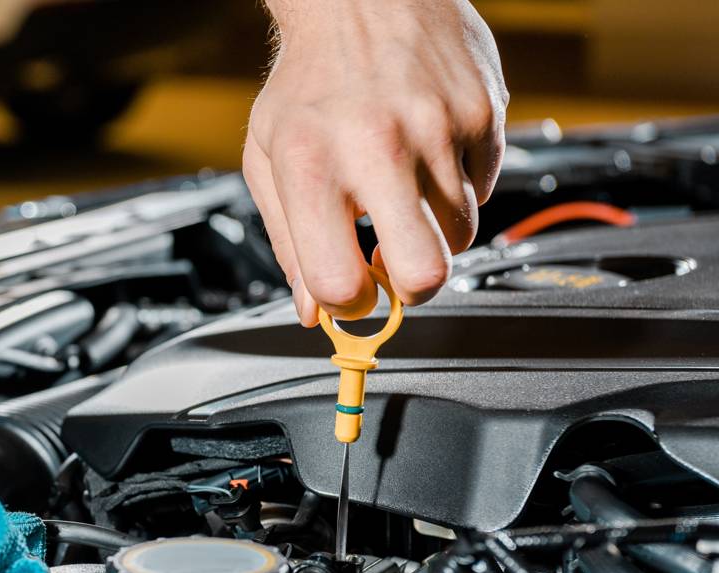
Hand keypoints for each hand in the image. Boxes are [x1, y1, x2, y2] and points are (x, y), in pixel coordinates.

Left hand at [245, 0, 507, 325]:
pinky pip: (485, 190)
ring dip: (432, 232)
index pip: (341, 282)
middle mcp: (378, 148)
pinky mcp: (483, 113)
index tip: (351, 294)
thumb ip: (288, 242)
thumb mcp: (269, 157)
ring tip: (401, 192)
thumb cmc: (310, 80)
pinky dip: (458, 188)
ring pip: (461, 237)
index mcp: (312, 165)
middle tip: (392, 267)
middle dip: (411, 288)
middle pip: (425, 274)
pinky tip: (426, 155)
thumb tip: (313, 310)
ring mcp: (438, 130)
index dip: (349, 305)